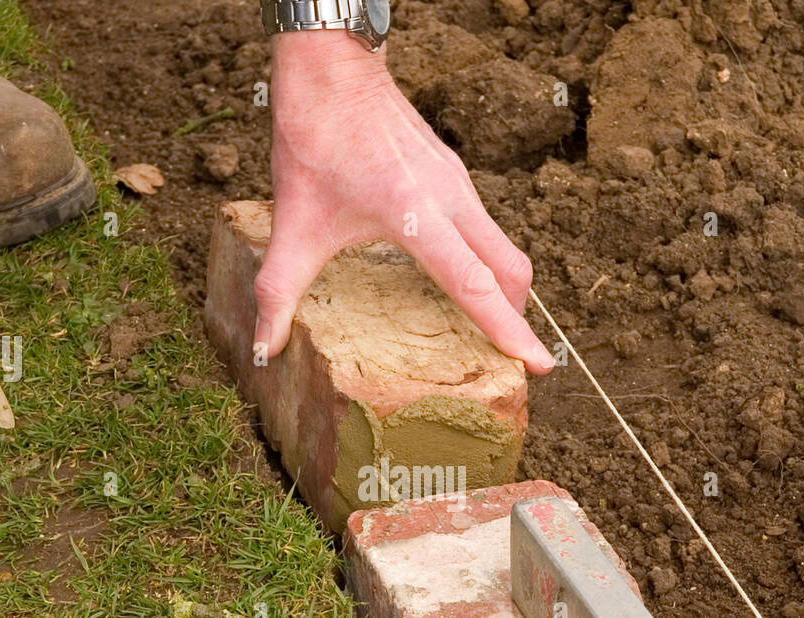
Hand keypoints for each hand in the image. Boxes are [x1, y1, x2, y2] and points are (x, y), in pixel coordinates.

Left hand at [254, 31, 553, 373]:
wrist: (332, 69)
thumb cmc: (315, 139)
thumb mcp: (292, 224)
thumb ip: (278, 293)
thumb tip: (264, 349)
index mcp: (416, 215)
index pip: (475, 284)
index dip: (508, 329)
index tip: (538, 363)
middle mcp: (450, 199)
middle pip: (510, 269)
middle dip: (519, 318)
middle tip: (517, 363)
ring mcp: (457, 183)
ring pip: (503, 247)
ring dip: (508, 290)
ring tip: (495, 330)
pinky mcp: (454, 174)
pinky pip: (486, 228)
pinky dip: (489, 262)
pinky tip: (462, 279)